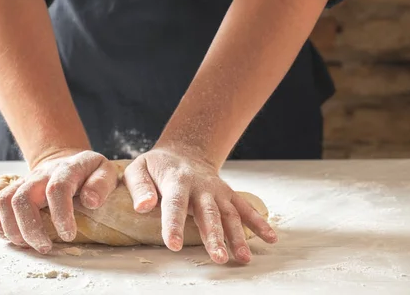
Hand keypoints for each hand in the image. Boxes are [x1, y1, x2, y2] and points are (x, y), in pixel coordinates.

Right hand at [0, 150, 118, 252]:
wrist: (65, 160)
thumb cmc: (88, 173)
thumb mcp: (105, 172)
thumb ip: (101, 184)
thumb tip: (90, 201)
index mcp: (67, 169)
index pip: (58, 188)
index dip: (61, 214)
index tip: (68, 235)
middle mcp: (41, 174)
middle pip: (22, 198)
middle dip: (31, 228)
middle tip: (44, 247)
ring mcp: (23, 181)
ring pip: (3, 202)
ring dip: (12, 229)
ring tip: (29, 245)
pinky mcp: (12, 190)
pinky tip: (12, 237)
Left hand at [123, 147, 276, 263]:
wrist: (184, 150)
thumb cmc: (157, 166)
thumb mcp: (139, 169)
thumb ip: (139, 187)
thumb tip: (143, 206)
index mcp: (176, 180)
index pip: (175, 204)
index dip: (173, 224)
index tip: (173, 245)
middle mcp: (201, 186)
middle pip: (208, 213)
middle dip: (214, 236)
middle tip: (219, 258)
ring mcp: (218, 191)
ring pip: (229, 214)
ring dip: (237, 236)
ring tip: (243, 258)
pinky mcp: (229, 195)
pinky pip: (246, 208)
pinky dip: (259, 223)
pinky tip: (270, 238)